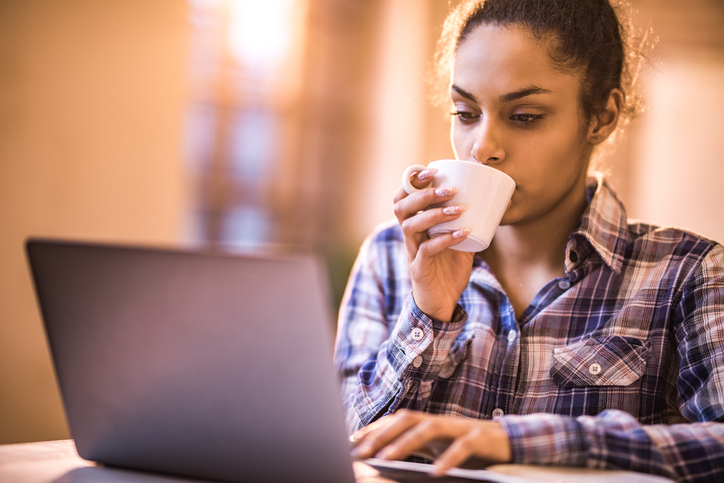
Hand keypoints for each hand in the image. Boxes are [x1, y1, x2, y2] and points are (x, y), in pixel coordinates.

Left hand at [350, 410, 511, 476]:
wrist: (511, 442)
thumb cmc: (470, 449)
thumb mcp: (439, 448)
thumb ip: (416, 448)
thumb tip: (383, 457)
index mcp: (429, 423)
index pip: (395, 421)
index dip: (373, 429)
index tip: (350, 444)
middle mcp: (441, 421)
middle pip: (406, 419)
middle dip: (380, 435)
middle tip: (360, 454)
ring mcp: (460, 427)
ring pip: (428, 428)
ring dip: (404, 443)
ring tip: (385, 460)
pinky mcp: (480, 438)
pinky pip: (462, 446)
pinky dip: (448, 458)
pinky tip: (436, 472)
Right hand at [393, 168, 474, 321]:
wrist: (441, 304)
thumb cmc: (448, 270)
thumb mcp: (461, 242)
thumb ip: (469, 224)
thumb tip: (497, 204)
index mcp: (415, 225)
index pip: (402, 197)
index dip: (412, 181)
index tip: (432, 170)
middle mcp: (409, 236)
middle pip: (401, 207)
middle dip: (423, 193)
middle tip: (449, 189)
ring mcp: (412, 252)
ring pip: (410, 226)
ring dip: (434, 214)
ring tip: (459, 209)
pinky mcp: (419, 269)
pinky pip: (427, 250)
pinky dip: (445, 239)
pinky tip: (463, 233)